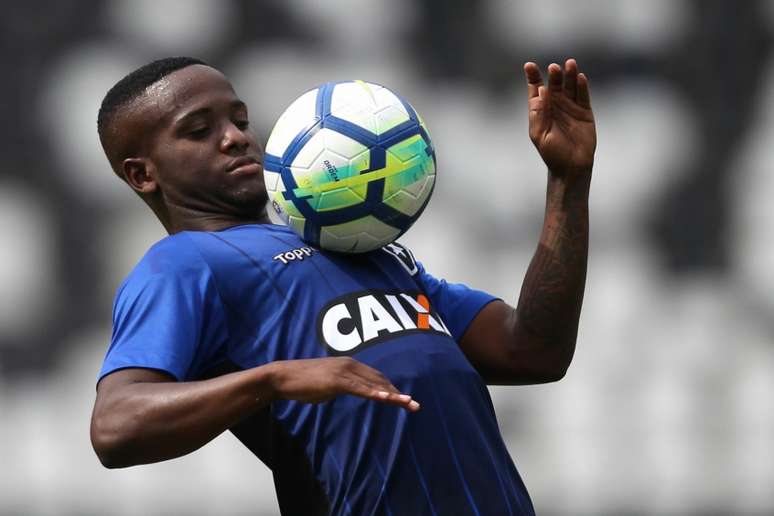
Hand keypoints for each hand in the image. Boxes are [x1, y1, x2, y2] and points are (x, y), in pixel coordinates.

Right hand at [267, 357, 419, 410]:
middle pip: (380, 379)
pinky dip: (375, 394)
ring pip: (374, 384)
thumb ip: (341, 386)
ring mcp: (344, 371)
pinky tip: (387, 399)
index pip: (376, 377)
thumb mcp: (327, 385)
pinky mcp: (336, 380)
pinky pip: (360, 389)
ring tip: (409, 404)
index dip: (391, 388)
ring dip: (393, 395)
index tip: (404, 399)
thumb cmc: (302, 383)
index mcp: (349, 364)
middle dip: (398, 393)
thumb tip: (349, 391)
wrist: (283, 377)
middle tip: (415, 405)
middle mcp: (350, 364)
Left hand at [524, 59, 595, 179]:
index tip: (529, 65)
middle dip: (554, 75)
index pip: (536, 89)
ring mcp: (570, 107)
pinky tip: (580, 77)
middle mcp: (556, 105)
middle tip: (553, 68)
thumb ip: (539, 113)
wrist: (571, 166)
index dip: (533, 77)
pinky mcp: (585, 112)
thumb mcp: (539, 134)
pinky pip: (583, 96)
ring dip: (569, 75)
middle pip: (554, 85)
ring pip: (570, 87)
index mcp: (541, 110)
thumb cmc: (552, 153)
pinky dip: (582, 86)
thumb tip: (541, 90)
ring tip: (570, 64)